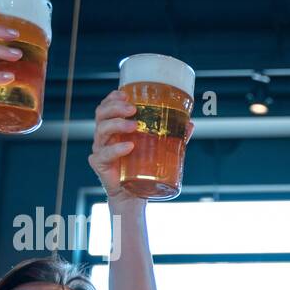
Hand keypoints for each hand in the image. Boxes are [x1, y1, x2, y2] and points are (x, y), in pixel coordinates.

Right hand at [89, 90, 193, 206]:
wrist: (133, 195)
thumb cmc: (143, 168)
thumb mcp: (159, 149)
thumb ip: (172, 136)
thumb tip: (189, 124)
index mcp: (114, 128)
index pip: (107, 108)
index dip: (112, 98)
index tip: (125, 94)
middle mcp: (104, 136)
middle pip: (101, 115)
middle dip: (115, 108)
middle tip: (132, 109)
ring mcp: (100, 149)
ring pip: (101, 130)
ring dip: (117, 125)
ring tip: (134, 126)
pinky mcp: (99, 164)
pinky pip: (104, 154)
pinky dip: (116, 149)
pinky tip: (128, 147)